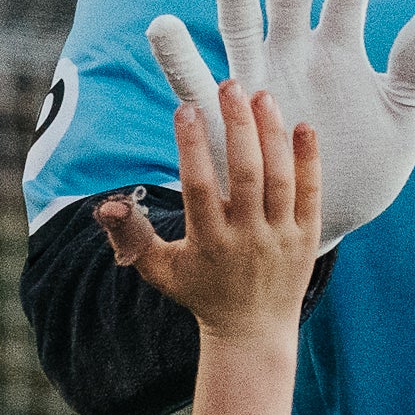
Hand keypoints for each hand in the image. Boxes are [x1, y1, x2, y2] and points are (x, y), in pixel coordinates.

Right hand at [99, 82, 321, 343]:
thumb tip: (104, 204)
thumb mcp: (158, 270)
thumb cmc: (199, 292)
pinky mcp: (306, 237)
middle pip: (245, 173)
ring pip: (279, 178)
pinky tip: (304, 125)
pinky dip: (309, 159)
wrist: (252, 331)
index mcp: (208, 242)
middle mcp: (246, 238)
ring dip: (272, 133)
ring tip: (261, 95)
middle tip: (229, 84)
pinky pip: (311, 193)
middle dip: (237, 125)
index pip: (198, 187)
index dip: (192, 146)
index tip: (186, 108)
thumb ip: (130, 236)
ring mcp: (280, 237)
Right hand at [143, 0, 414, 253]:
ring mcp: (255, 80)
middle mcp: (293, 53)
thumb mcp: (405, 124)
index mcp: (339, 50)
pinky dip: (177, 56)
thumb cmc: (369, 168)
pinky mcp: (222, 116)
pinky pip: (194, 82)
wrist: (327, 219)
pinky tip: (162, 26)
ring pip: (240, 24)